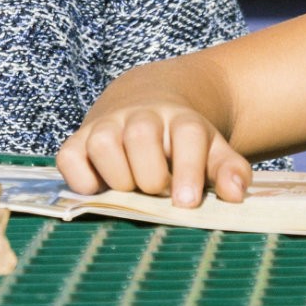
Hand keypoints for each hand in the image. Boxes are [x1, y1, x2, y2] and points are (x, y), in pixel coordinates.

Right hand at [57, 99, 249, 207]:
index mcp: (179, 119)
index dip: (188, 169)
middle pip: (141, 136)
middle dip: (151, 176)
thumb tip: (236, 195)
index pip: (187, 136)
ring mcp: (106, 125)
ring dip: (118, 176)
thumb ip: (228, 171)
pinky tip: (99, 188)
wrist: (146, 102)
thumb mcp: (211, 150)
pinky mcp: (77, 140)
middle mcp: (140, 117)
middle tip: (158, 192)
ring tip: (131, 189)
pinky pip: (69, 157)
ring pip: (103, 143)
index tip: (187, 202)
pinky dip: (80, 179)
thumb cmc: (180, 141)